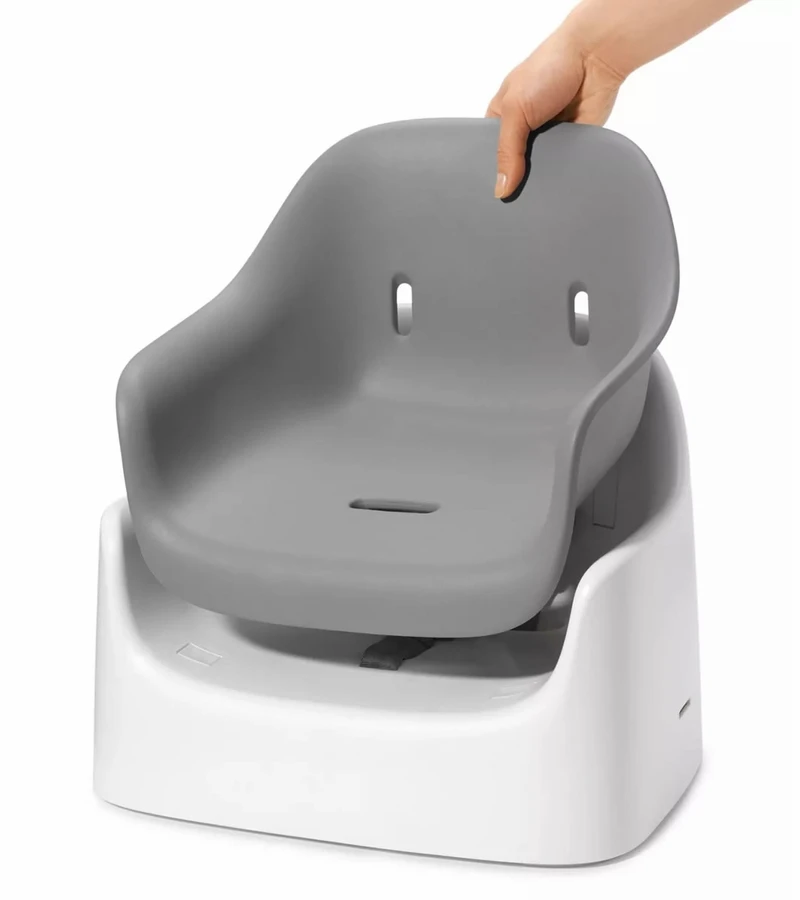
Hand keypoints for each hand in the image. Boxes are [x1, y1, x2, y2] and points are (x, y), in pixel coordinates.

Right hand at [486, 31, 624, 198]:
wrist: (595, 57)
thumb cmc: (549, 68)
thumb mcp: (515, 109)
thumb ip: (507, 152)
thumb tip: (500, 190)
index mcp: (502, 116)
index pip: (489, 152)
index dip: (489, 172)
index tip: (491, 192)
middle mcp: (524, 128)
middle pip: (514, 166)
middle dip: (514, 179)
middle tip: (513, 201)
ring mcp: (549, 137)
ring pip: (539, 170)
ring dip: (539, 178)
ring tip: (535, 195)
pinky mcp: (572, 143)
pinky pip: (563, 167)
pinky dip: (562, 174)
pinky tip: (558, 183)